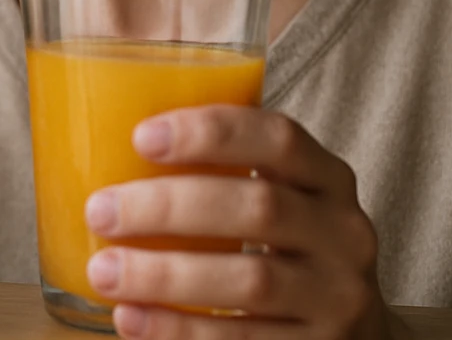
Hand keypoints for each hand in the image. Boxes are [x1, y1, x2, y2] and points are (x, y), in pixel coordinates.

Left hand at [83, 106, 404, 339]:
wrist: (351, 336)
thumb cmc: (290, 253)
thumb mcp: (282, 203)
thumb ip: (226, 176)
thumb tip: (109, 144)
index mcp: (329, 179)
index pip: (279, 138)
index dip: (212, 132)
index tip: (141, 136)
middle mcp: (344, 234)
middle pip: (257, 207)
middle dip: (169, 206)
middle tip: (100, 210)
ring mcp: (338, 299)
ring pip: (250, 280)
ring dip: (165, 274)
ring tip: (104, 270)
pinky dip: (178, 330)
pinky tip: (131, 317)